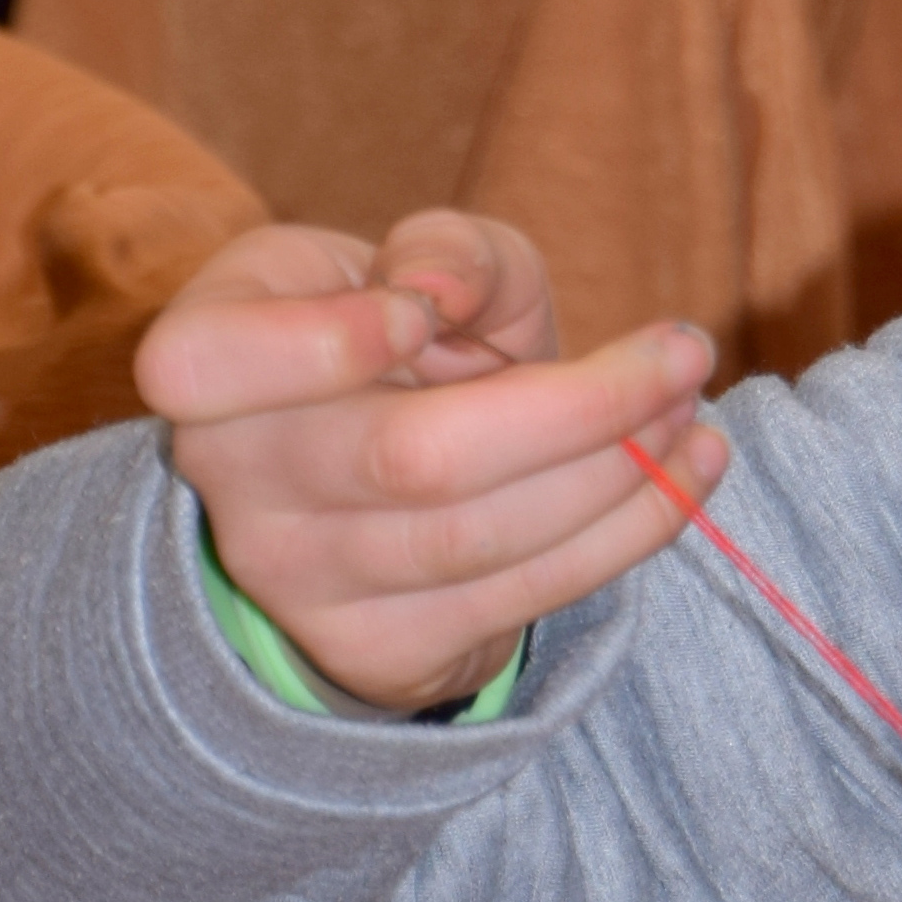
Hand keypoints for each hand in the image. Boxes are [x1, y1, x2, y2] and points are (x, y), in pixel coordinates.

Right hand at [135, 210, 729, 713]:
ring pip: (483, 538)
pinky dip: (630, 532)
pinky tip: (689, 471)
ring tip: (694, 410)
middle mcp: (232, 481)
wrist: (388, 470)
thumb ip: (448, 251)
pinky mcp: (377, 651)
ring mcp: (299, 581)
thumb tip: (439, 294)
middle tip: (688, 353)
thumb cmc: (402, 329)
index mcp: (208, 357)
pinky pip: (520, 599)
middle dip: (585, 405)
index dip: (325, 340)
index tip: (425, 314)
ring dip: (625, 472)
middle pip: (415, 460)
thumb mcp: (420, 259)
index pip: (207, 365)